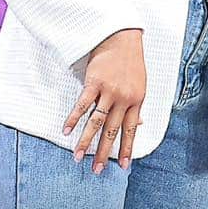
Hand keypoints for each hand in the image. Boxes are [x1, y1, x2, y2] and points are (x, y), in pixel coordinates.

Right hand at [62, 28, 145, 172]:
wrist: (121, 38)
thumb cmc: (131, 62)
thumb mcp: (140, 85)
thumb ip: (137, 105)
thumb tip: (140, 124)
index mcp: (137, 101)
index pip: (131, 131)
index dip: (126, 149)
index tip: (122, 166)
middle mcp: (123, 100)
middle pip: (112, 131)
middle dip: (103, 152)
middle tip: (96, 170)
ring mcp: (108, 92)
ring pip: (96, 122)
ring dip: (86, 141)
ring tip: (78, 156)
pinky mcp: (94, 83)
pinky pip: (82, 105)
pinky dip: (74, 118)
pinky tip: (67, 130)